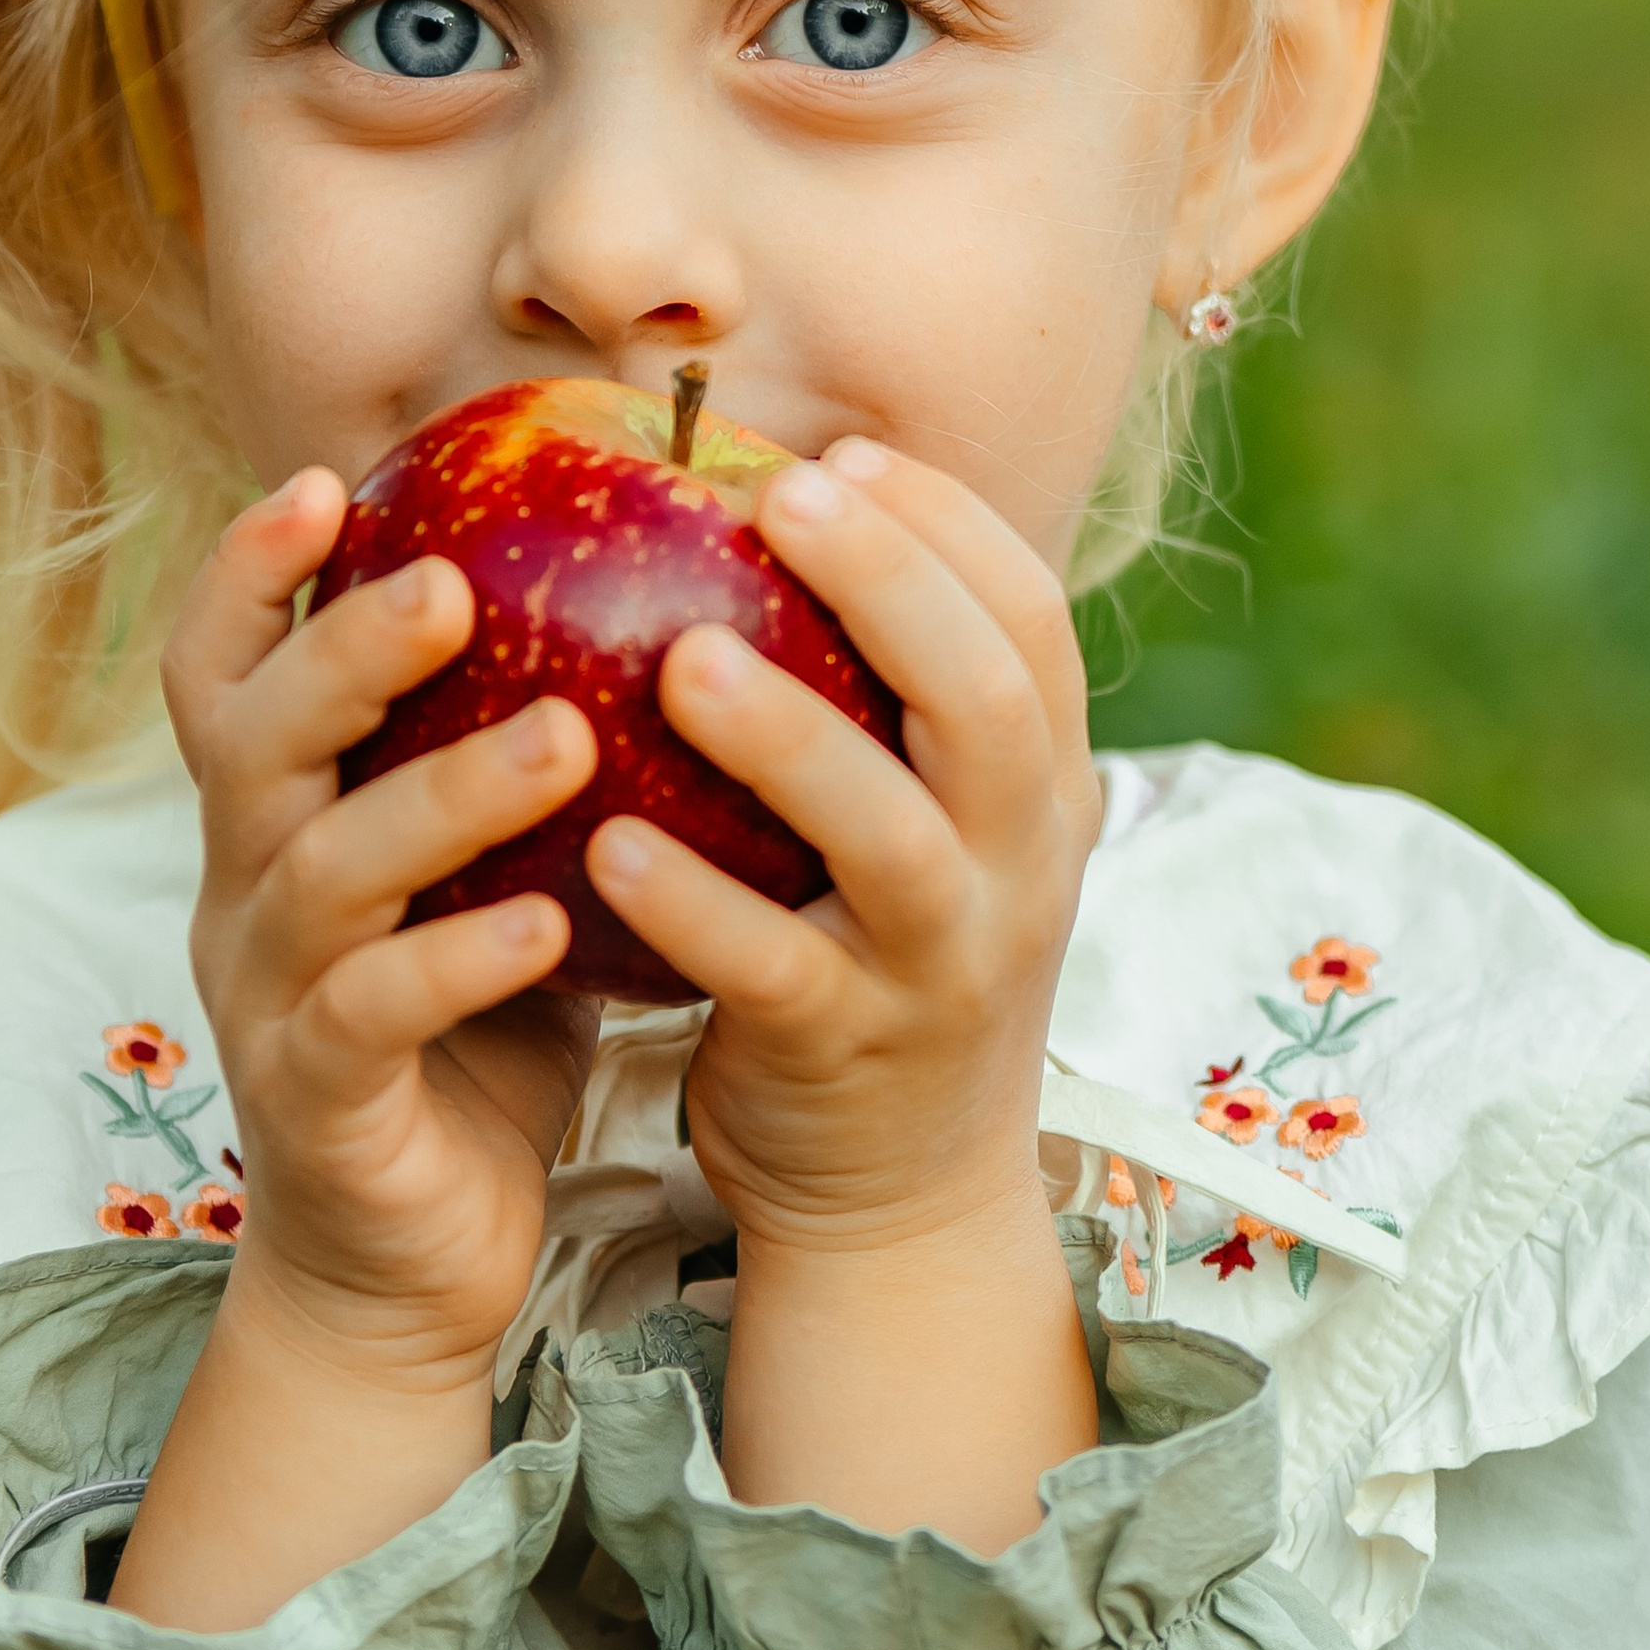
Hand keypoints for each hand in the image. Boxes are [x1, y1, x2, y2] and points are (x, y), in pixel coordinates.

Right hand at [164, 469, 599, 1387]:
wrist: (405, 1264)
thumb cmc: (471, 1036)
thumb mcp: (489, 870)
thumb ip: (521, 752)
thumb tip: (664, 596)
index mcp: (275, 822)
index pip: (221, 669)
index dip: (250, 572)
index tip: (327, 478)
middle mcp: (247, 893)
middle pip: (253, 741)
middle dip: (344, 650)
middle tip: (456, 581)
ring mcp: (268, 1001)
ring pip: (321, 872)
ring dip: (440, 796)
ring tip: (564, 738)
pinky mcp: (316, 1106)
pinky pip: (371, 1019)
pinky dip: (457, 964)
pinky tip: (551, 928)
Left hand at [582, 440, 1101, 1538]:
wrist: (900, 1196)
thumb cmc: (874, 956)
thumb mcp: (922, 825)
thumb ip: (876, 697)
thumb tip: (754, 505)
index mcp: (1040, 786)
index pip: (1031, 622)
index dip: (949, 525)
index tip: (843, 453)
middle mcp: (1017, 864)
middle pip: (985, 697)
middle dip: (890, 581)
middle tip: (775, 494)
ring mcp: (940, 963)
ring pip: (888, 834)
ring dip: (787, 735)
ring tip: (678, 656)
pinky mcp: (847, 1050)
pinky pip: (771, 968)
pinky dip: (694, 905)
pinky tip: (609, 844)